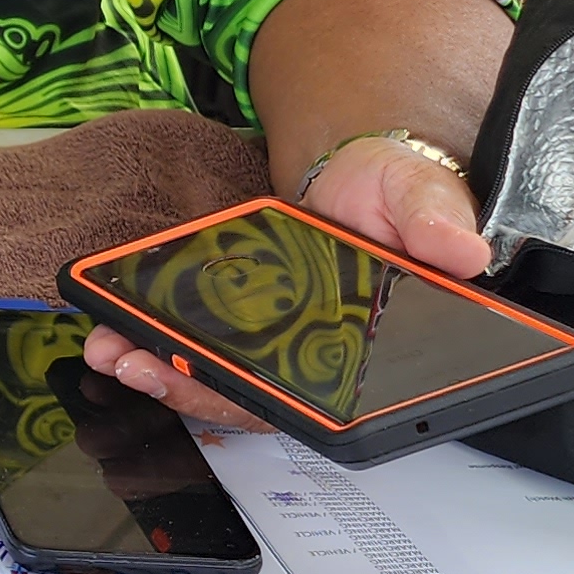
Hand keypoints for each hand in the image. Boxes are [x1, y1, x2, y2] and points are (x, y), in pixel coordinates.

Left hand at [81, 137, 495, 426]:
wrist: (355, 170)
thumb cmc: (394, 193)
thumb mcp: (420, 196)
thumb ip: (435, 222)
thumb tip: (461, 249)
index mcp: (367, 348)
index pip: (320, 396)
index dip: (268, 402)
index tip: (217, 390)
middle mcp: (317, 355)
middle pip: (254, 397)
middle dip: (190, 389)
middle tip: (136, 367)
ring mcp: (276, 341)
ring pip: (219, 379)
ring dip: (163, 370)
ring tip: (112, 352)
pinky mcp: (241, 319)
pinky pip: (199, 345)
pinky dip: (157, 342)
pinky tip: (117, 329)